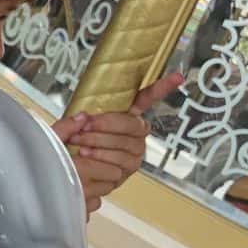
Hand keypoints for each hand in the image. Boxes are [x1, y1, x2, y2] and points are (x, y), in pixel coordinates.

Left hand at [52, 72, 181, 213]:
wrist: (69, 171)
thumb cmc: (71, 144)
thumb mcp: (68, 128)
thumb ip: (73, 120)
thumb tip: (83, 117)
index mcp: (126, 114)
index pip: (147, 98)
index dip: (162, 88)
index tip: (178, 76)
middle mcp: (136, 131)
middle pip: (133, 124)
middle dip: (108, 124)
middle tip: (85, 125)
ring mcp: (135, 150)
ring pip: (127, 143)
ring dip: (100, 141)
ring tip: (79, 143)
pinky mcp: (130, 168)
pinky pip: (122, 161)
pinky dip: (102, 157)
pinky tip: (87, 155)